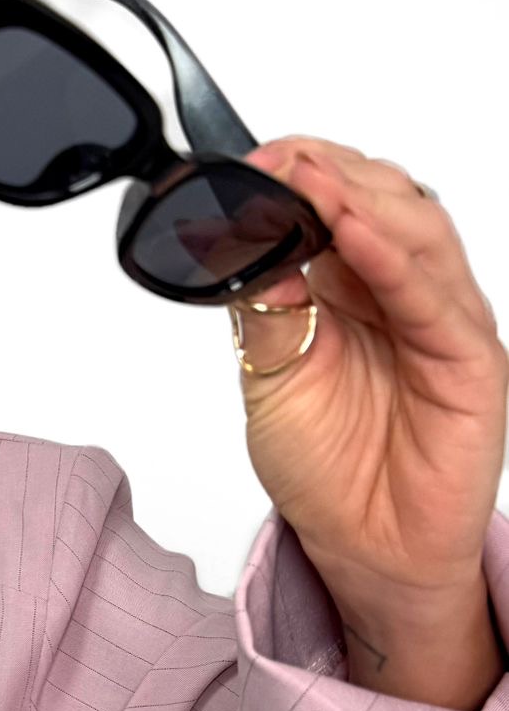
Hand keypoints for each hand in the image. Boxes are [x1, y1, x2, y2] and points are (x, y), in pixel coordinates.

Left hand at [229, 135, 507, 610]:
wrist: (365, 549)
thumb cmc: (327, 471)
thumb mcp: (270, 380)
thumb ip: (264, 311)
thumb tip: (243, 240)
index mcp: (351, 290)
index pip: (336, 207)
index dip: (298, 177)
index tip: (248, 164)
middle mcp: (399, 295)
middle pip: (382, 203)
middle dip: (328, 174)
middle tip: (276, 162)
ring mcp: (439, 321)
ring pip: (417, 233)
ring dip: (361, 200)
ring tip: (311, 180)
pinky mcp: (468, 359)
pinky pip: (433, 297)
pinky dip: (394, 258)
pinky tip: (356, 233)